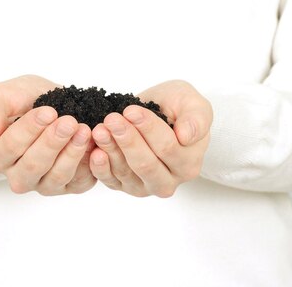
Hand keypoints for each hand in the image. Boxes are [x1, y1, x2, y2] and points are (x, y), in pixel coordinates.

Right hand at [0, 74, 96, 194]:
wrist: (46, 103)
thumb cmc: (18, 101)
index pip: (10, 148)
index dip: (30, 130)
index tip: (48, 112)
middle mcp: (18, 176)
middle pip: (33, 166)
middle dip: (53, 142)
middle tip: (69, 122)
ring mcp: (43, 183)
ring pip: (56, 177)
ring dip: (72, 153)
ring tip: (84, 130)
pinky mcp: (68, 185)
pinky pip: (79, 182)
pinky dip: (89, 166)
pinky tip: (94, 146)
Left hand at [89, 80, 212, 197]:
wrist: (161, 112)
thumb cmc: (179, 108)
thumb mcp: (193, 104)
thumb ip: (197, 119)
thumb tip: (186, 136)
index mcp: (189, 163)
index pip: (167, 148)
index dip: (148, 129)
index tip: (131, 110)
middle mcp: (169, 181)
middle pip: (146, 164)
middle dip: (127, 140)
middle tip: (112, 119)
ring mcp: (145, 186)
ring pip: (126, 172)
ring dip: (110, 149)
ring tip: (100, 129)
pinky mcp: (123, 186)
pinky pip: (110, 181)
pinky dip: (100, 167)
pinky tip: (94, 151)